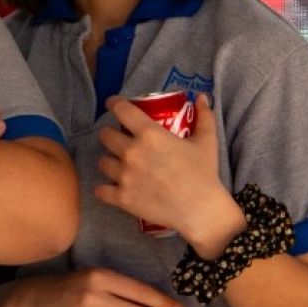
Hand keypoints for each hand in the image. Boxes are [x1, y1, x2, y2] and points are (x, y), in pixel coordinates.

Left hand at [94, 93, 239, 246]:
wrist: (200, 209)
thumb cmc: (204, 173)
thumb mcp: (207, 141)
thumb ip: (205, 117)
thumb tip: (203, 97)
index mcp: (149, 134)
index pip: (122, 110)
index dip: (114, 104)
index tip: (113, 104)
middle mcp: (132, 152)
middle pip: (105, 136)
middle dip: (110, 135)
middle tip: (118, 139)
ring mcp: (124, 176)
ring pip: (102, 162)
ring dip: (109, 161)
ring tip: (118, 164)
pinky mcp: (122, 198)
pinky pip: (100, 190)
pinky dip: (104, 189)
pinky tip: (111, 188)